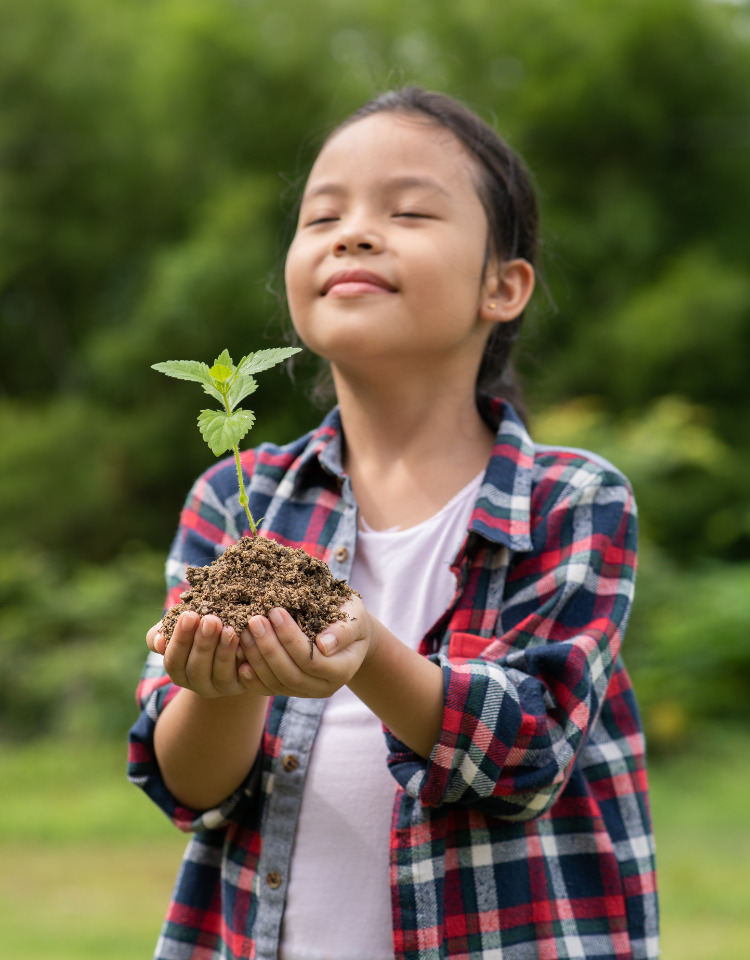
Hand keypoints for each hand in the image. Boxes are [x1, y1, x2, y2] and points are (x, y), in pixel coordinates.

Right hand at [147, 612, 253, 698]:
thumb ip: (164, 631)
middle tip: (210, 620)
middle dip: (203, 643)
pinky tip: (246, 642)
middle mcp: (198, 684)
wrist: (231, 638)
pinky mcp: (244, 685)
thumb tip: (159, 641)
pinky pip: (245, 678)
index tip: (189, 615)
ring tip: (229, 629)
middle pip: (197, 669)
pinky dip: (245, 661)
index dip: (181, 639)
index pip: (174, 661)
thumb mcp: (179, 627)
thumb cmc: (197, 629)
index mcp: (179, 671)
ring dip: (224, 651)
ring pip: (221, 674)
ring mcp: (221, 687)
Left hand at [238, 595, 374, 697]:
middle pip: (291, 674)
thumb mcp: (354, 615)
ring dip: (257, 658)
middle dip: (269, 647)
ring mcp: (305, 692)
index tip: (275, 611)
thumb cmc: (350, 616)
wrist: (344, 631)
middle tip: (254, 621)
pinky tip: (239, 656)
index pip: (311, 660)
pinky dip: (252, 675)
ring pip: (276, 683)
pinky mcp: (289, 690)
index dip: (291, 638)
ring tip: (244, 632)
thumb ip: (343, 630)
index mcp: (343, 669)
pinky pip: (267, 688)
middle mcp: (324, 687)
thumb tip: (324, 644)